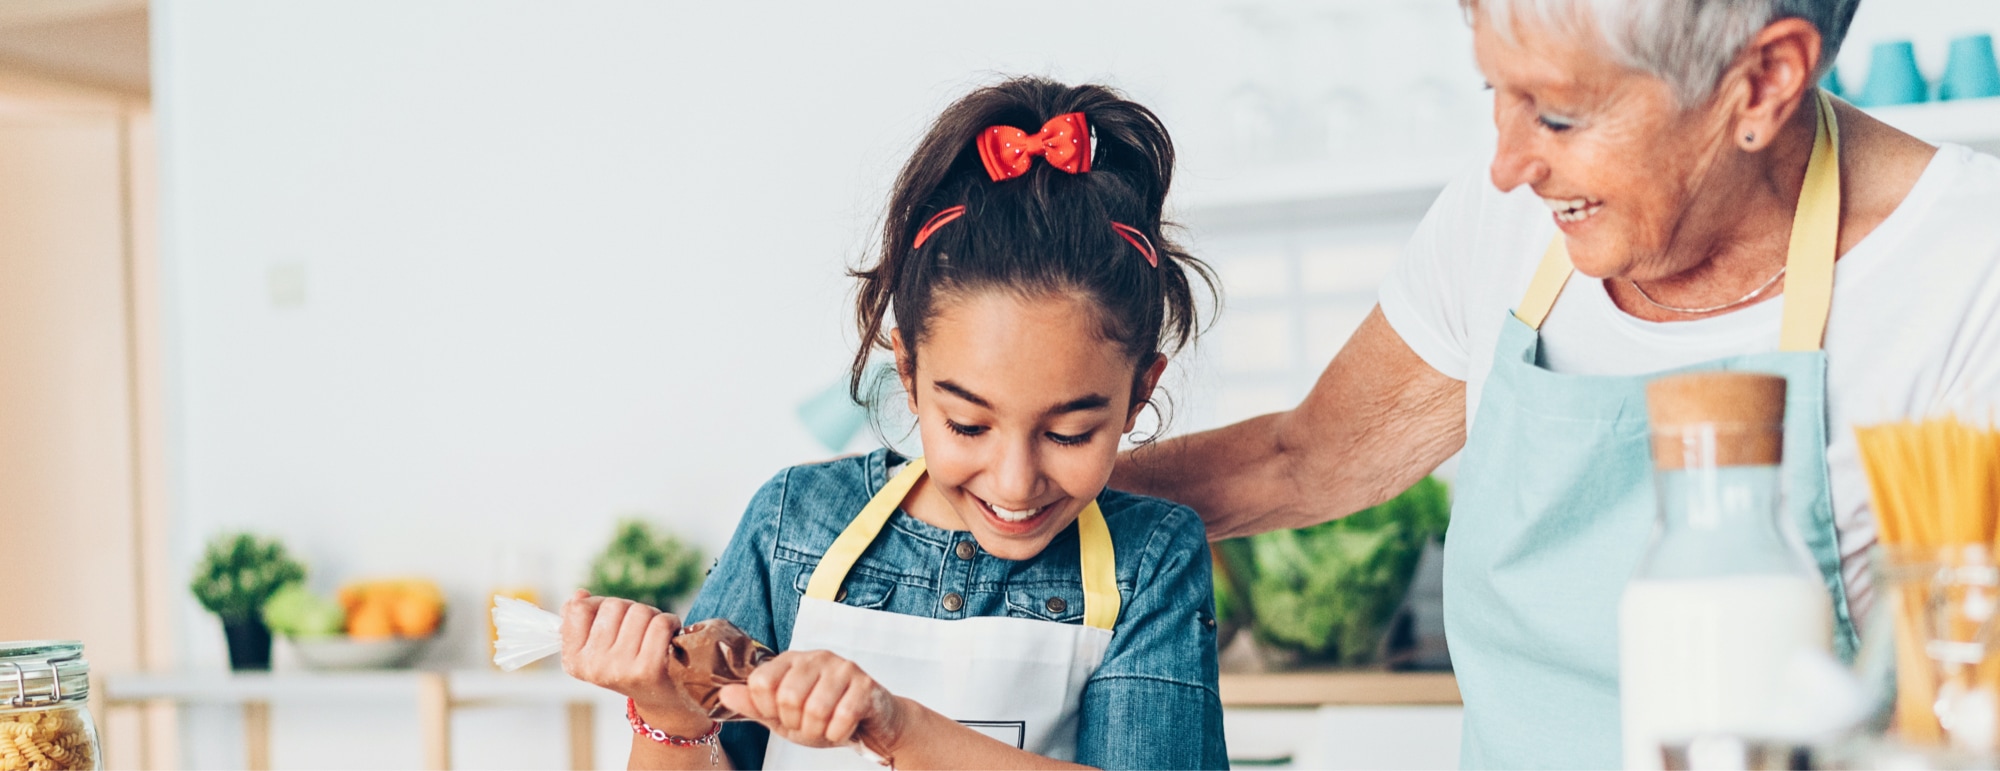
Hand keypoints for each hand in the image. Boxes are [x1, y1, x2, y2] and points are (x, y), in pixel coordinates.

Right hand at [559, 589, 707, 731]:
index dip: (600, 606)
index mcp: (575, 661)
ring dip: (651, 616)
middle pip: (613, 606)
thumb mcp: (598, 647)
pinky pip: (660, 623)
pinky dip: (670, 623)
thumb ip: (582, 619)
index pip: (579, 609)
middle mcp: (594, 667)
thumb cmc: (628, 664)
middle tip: (637, 631)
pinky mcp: (649, 669)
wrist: (661, 701)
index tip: (613, 622)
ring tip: (652, 636)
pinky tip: (669, 638)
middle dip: (629, 610)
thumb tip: (579, 595)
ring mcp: (620, 669)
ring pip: (639, 611)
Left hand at [717, 650, 906, 752]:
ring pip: (815, 710)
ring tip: (826, 727)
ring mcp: (843, 668)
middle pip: (787, 697)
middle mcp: (816, 657)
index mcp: (792, 660)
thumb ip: (755, 706)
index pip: (760, 682)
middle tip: (809, 725)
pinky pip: (842, 717)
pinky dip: (839, 733)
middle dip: (796, 724)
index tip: (782, 716)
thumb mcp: (783, 717)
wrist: (872, 725)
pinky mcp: (866, 684)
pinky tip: (844, 728)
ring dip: (819, 731)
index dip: (767, 710)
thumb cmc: (826, 718)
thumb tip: (723, 695)